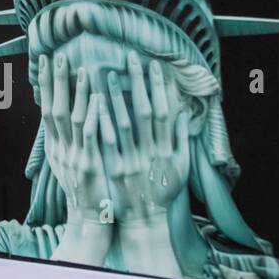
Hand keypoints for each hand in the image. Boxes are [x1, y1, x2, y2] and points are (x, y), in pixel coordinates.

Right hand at [40, 55, 110, 223]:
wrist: (90, 219)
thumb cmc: (87, 189)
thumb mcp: (71, 162)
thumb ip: (69, 138)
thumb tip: (67, 114)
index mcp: (56, 147)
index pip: (47, 109)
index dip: (46, 84)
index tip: (45, 61)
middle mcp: (60, 150)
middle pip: (54, 109)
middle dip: (55, 82)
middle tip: (57, 56)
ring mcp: (73, 157)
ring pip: (71, 119)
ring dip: (76, 93)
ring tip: (80, 69)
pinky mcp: (89, 166)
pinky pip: (90, 136)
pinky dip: (93, 115)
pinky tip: (97, 98)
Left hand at [100, 53, 189, 226]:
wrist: (147, 220)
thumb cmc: (164, 191)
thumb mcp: (181, 166)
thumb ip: (181, 140)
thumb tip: (183, 113)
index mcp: (167, 149)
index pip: (165, 111)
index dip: (161, 88)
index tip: (156, 66)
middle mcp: (150, 152)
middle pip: (145, 111)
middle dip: (139, 83)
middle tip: (132, 58)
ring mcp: (132, 160)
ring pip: (125, 123)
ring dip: (118, 97)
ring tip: (110, 74)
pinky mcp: (115, 169)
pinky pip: (108, 143)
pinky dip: (102, 122)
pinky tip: (95, 104)